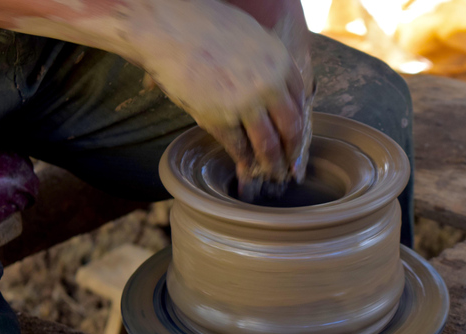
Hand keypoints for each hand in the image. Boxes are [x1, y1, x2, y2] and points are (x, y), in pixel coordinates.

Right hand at [129, 0, 308, 187]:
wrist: (166, 26)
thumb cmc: (202, 26)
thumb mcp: (250, 36)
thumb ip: (265, 62)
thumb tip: (271, 84)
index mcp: (279, 61)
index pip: (300, 102)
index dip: (299, 124)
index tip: (297, 138)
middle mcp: (269, 84)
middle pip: (291, 128)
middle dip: (292, 152)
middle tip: (291, 166)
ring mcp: (246, 103)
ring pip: (268, 145)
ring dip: (272, 165)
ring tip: (273, 175)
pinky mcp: (220, 118)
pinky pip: (238, 147)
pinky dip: (243, 161)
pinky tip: (245, 168)